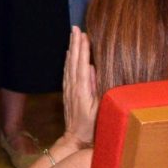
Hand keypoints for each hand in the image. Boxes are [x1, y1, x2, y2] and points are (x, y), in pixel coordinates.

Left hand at [60, 26, 98, 147]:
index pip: (81, 64)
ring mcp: (69, 89)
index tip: (84, 35)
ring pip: (69, 65)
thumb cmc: (92, 127)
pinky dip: (68, 60)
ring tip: (73, 35)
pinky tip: (70, 54)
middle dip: (75, 44)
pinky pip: (67, 72)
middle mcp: (73, 87)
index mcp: (82, 90)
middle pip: (74, 61)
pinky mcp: (68, 93)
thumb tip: (92, 68)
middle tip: (76, 28)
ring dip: (72, 49)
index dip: (82, 49)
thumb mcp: (99, 110)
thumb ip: (96, 88)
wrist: (75, 140)